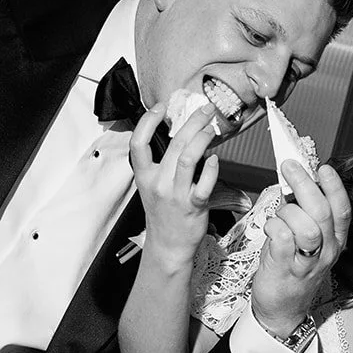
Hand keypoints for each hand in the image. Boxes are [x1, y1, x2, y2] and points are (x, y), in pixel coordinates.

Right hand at [129, 101, 219, 271]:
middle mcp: (158, 183)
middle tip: (205, 109)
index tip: (161, 107)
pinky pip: (204, 182)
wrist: (168, 245)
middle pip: (173, 143)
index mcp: (144, 176)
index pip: (138, 143)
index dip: (147, 121)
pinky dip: (211, 167)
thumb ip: (161, 164)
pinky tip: (214, 159)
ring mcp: (176, 194)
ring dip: (202, 138)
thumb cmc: (164, 214)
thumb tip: (181, 136)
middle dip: (192, 121)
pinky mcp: (193, 205)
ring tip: (211, 129)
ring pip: (188, 157)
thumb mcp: (152, 187)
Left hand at [250, 161, 350, 335]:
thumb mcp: (306, 240)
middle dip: (305, 184)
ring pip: (307, 228)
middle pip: (323, 213)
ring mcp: (308, 262)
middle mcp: (326, 251)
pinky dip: (275, 226)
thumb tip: (295, 181)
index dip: (333, 186)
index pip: (341, 209)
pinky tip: (270, 227)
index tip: (322, 168)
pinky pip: (284, 241)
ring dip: (289, 212)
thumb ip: (304, 213)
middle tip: (289, 167)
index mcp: (334, 240)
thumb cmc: (292, 268)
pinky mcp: (286, 269)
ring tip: (278, 213)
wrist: (282, 309)